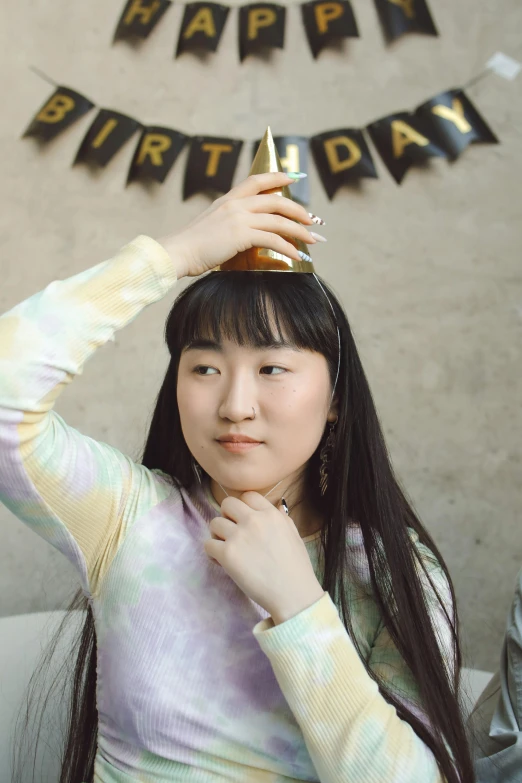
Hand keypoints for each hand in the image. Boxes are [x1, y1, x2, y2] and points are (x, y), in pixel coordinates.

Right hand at [156, 172, 317, 278]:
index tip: (293, 178)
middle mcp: (236, 205)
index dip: (277, 177)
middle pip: (276, 200)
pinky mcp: (241, 235)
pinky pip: (273, 239)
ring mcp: (239, 218)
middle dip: (298, 209)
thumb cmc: (191, 246)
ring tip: (312, 239)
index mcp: (228, 200)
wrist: (177, 252)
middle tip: (311, 219)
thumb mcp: (211, 226)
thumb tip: (243, 235)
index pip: (256, 180)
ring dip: (299, 231)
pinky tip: (296, 256)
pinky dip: (288, 247)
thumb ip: (228, 224)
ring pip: (279, 220)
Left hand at [203, 491, 324, 623]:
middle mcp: (253, 521)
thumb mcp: (293, 534)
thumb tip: (274, 507)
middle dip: (227, 516)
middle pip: (227, 504)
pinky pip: (208, 545)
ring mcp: (239, 536)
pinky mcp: (227, 555)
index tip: (243, 519)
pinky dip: (212, 553)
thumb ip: (280, 518)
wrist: (293, 593)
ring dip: (217, 535)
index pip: (248, 495)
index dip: (243, 507)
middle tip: (232, 532)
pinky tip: (221, 562)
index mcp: (271, 514)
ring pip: (214, 523)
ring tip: (226, 548)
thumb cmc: (296, 567)